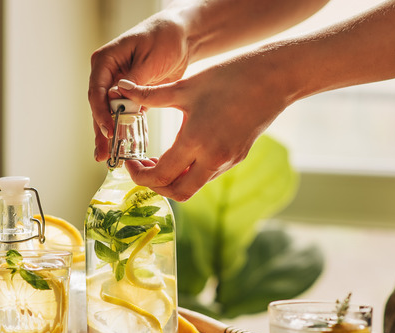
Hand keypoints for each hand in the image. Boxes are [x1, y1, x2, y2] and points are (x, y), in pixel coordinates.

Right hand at [88, 10, 191, 161]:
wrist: (183, 35)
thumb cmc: (165, 38)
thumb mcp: (150, 59)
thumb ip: (134, 81)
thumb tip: (116, 99)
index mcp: (105, 61)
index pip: (96, 91)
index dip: (100, 113)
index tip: (108, 131)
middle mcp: (107, 74)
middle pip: (100, 107)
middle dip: (101, 131)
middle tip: (103, 154)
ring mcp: (118, 85)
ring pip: (110, 114)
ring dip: (111, 135)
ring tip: (108, 157)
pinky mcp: (132, 95)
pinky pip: (125, 115)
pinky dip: (126, 130)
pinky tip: (125, 148)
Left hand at [117, 53, 291, 201]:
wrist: (273, 78)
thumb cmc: (228, 77)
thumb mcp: (184, 87)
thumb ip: (150, 95)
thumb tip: (120, 87)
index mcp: (195, 141)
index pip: (160, 176)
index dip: (139, 175)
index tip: (129, 163)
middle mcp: (212, 158)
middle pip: (177, 193)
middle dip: (155, 186)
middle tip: (142, 168)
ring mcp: (227, 161)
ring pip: (193, 186)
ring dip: (172, 179)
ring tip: (157, 159)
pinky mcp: (237, 158)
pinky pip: (208, 175)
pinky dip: (189, 172)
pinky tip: (181, 153)